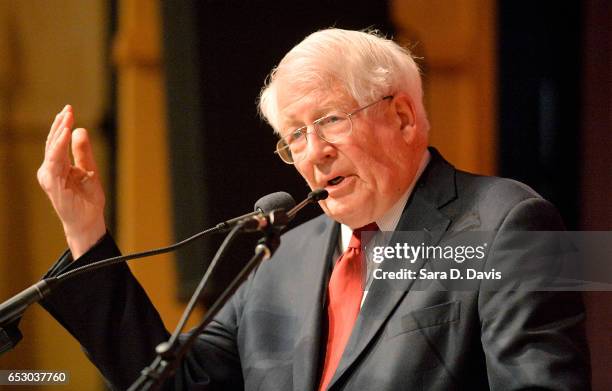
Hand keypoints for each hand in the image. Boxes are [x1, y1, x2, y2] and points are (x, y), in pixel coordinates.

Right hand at [37, 105, 106, 258]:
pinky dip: (59, 146)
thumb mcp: (89, 170)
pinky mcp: (52, 183)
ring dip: (59, 132)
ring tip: (67, 117)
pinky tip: (65, 134)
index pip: (57, 142)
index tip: (69, 109)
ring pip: (52, 149)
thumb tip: (79, 129)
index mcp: (57, 166)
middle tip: (68, 108)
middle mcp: (49, 170)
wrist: (88, 220)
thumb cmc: (87, 199)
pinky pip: (54, 160)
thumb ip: (83, 152)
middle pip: (53, 142)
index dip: (62, 125)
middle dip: (60, 124)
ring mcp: (49, 176)